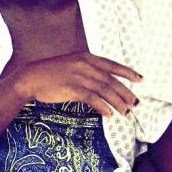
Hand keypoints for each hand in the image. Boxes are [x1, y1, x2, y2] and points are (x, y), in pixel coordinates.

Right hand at [15, 52, 141, 115]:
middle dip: (126, 93)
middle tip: (136, 103)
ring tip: (126, 112)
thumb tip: (102, 81)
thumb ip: (86, 69)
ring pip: (105, 90)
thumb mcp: (71, 65)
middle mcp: (85, 65)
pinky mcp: (72, 89)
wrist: (31, 77)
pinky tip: (109, 114)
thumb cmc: (50, 73)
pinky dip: (103, 107)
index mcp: (87, 57)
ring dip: (117, 102)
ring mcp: (79, 76)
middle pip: (112, 80)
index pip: (113, 65)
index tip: (140, 80)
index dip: (128, 73)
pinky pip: (93, 99)